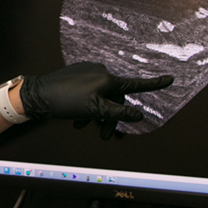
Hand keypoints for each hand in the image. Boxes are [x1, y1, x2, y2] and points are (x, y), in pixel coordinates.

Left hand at [19, 62, 172, 139]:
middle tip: (105, 135)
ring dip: (97, 114)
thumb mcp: (95, 110)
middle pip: (115, 97)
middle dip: (111, 117)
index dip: (154, 84)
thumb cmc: (65, 101)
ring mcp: (87, 72)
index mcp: (107, 79)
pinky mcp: (77, 75)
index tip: (170, 79)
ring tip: (86, 126)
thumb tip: (138, 114)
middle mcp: (99, 72)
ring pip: (101, 97)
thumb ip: (118, 113)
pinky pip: (89, 92)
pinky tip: (78, 119)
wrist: (37, 94)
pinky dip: (88, 106)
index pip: (135, 85)